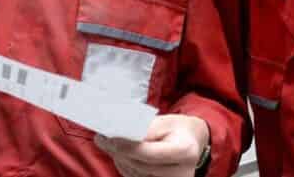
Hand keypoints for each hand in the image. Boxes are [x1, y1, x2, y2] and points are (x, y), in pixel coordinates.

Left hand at [95, 114, 209, 176]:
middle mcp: (181, 173)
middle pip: (140, 165)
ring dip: (119, 159)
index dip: (126, 147)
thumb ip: (145, 129)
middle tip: (101, 139)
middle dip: (118, 152)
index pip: (148, 153)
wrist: (192, 143)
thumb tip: (120, 133)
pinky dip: (126, 167)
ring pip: (136, 174)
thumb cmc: (177, 129)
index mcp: (184, 151)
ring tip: (108, 143)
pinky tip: (120, 155)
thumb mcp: (164, 121)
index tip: (109, 138)